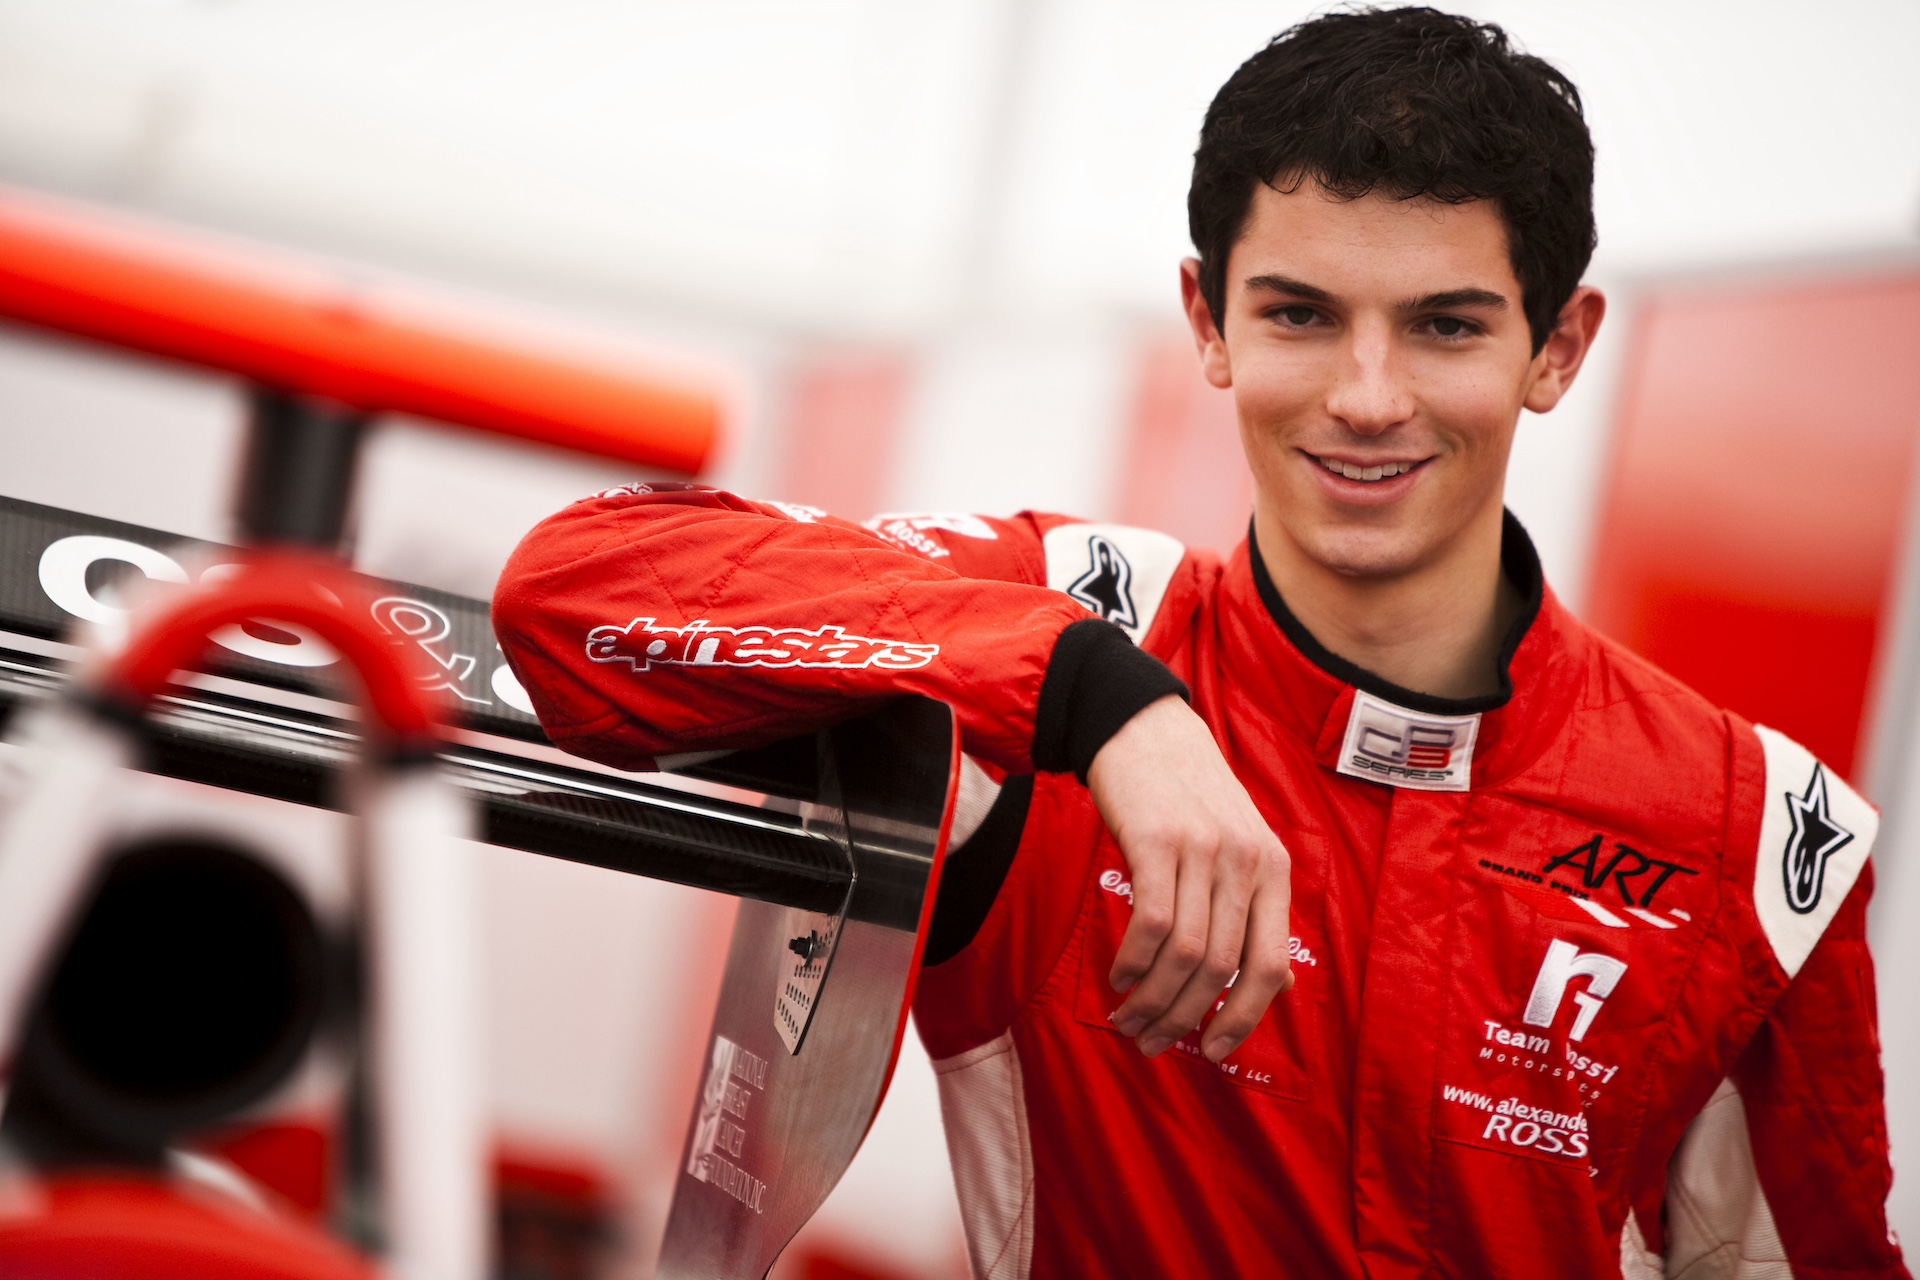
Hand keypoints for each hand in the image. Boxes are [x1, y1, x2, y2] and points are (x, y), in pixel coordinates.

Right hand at [1086, 694, 1292, 1061]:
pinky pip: (1151, 923)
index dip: (1243, 1018)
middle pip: (1221, 968)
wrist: (1142, 729)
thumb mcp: (1237, 848)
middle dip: (1184, 1018)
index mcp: (1273, 869)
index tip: (1215, 1051)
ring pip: (1185, 954)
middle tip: (1150, 1041)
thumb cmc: (1185, 796)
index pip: (1269, 966)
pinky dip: (1132, 961)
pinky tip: (1118, 976)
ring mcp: (1203, 849)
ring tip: (1128, 1017)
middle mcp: (1245, 861)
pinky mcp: (1156, 840)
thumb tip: (1278, 987)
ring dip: (1152, 998)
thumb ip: (1255, 913)